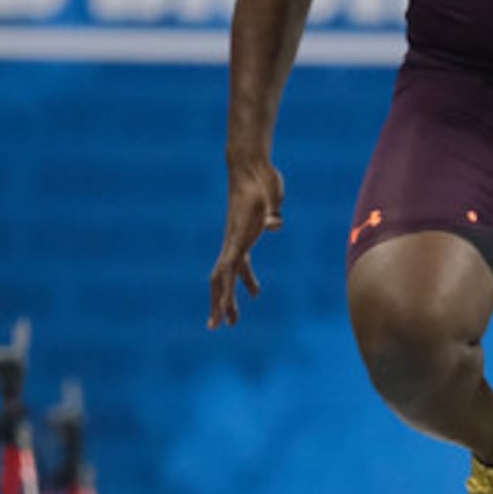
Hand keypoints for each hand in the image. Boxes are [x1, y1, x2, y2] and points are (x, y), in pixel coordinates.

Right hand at [209, 161, 284, 327]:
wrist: (250, 166)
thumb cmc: (261, 180)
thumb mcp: (271, 194)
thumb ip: (272, 211)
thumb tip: (276, 225)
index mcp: (237, 236)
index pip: (226, 271)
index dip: (223, 294)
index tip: (221, 315)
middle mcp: (234, 241)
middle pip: (221, 278)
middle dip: (219, 303)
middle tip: (217, 327)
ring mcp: (238, 239)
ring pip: (229, 275)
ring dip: (230, 297)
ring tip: (234, 321)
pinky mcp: (246, 235)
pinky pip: (242, 264)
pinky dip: (246, 280)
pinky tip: (255, 293)